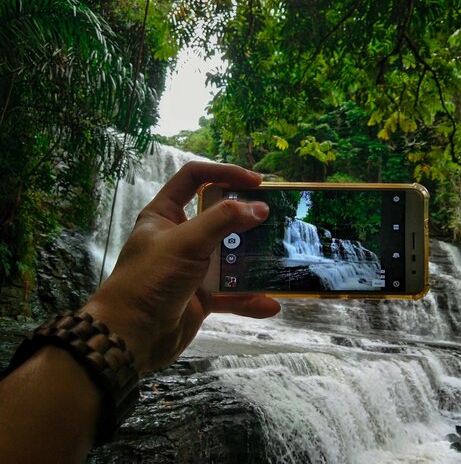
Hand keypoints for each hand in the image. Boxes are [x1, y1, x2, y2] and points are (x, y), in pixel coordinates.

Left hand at [83, 161, 280, 371]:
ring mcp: (192, 268)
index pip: (194, 178)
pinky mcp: (201, 296)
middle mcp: (180, 238)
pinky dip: (249, 299)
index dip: (224, 173)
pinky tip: (270, 304)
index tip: (256, 182)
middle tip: (275, 219)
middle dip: (247, 220)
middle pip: (219, 218)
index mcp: (165, 215)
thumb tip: (260, 208)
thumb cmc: (150, 280)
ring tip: (279, 259)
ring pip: (230, 257)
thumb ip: (223, 221)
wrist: (130, 338)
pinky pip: (231, 293)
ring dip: (253, 261)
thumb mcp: (186, 242)